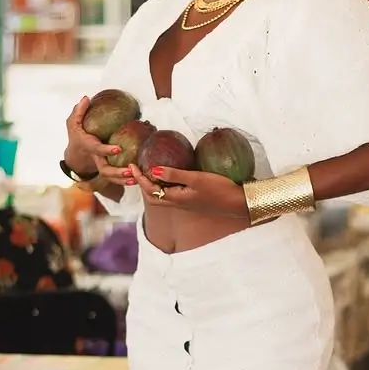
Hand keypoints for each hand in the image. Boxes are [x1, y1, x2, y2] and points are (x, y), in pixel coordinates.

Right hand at [64, 97, 133, 185]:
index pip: (97, 149)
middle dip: (117, 172)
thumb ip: (78, 111)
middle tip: (129, 171)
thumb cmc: (77, 137)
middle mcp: (96, 158)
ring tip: (136, 178)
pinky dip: (125, 182)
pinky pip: (116, 180)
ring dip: (123, 180)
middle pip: (105, 169)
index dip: (106, 150)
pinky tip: (136, 180)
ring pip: (111, 178)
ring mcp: (102, 166)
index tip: (118, 149)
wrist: (75, 156)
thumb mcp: (73, 123)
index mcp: (88, 146)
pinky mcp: (108, 171)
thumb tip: (86, 98)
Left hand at [133, 163, 249, 221]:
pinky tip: (166, 178)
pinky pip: (169, 196)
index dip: (139, 178)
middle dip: (141, 184)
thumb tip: (153, 169)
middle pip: (152, 197)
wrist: (236, 203)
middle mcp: (177, 204)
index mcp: (176, 198)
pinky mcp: (190, 202)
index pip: (150, 189)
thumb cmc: (218, 189)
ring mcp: (184, 204)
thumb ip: (174, 174)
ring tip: (147, 173)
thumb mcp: (196, 178)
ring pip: (160, 198)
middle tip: (136, 170)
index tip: (132, 165)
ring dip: (151, 187)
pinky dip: (162, 188)